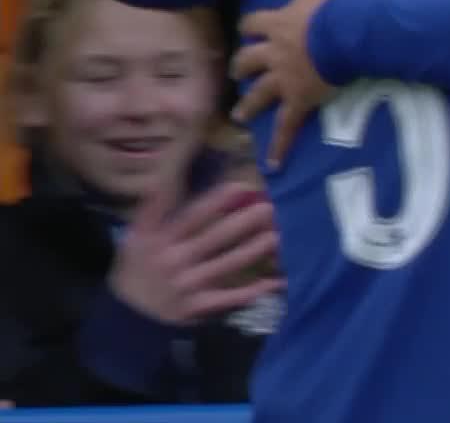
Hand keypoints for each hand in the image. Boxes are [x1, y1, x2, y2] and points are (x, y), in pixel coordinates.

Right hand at [108, 179, 283, 325]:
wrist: (125, 316)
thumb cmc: (137, 268)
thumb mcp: (136, 237)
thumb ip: (152, 209)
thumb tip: (163, 179)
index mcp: (161, 240)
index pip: (191, 217)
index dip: (216, 202)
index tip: (241, 186)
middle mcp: (175, 260)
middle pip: (214, 238)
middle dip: (243, 223)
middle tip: (269, 208)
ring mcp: (187, 284)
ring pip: (226, 265)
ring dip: (252, 251)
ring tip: (276, 237)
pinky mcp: (196, 307)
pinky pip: (228, 299)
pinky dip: (251, 292)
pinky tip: (274, 282)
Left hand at [231, 0, 346, 168]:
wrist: (351, 33)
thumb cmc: (337, 7)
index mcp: (277, 25)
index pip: (253, 24)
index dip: (249, 26)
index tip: (248, 29)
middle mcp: (274, 53)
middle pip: (248, 60)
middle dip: (240, 67)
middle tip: (236, 73)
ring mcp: (284, 78)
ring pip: (258, 94)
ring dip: (248, 106)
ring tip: (239, 116)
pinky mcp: (300, 99)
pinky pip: (287, 126)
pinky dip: (279, 146)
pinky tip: (273, 164)